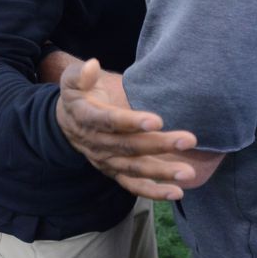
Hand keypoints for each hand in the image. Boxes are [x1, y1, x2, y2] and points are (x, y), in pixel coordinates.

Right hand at [56, 59, 197, 200]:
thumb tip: (92, 65)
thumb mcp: (72, 79)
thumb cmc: (79, 94)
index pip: (109, 121)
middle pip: (128, 146)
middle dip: (159, 144)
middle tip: (188, 140)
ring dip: (162, 172)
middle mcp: (96, 143)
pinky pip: (133, 185)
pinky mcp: (114, 171)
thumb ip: (81, 74)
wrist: (68, 121)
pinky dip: (154, 191)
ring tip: (188, 173)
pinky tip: (177, 192)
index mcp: (85, 117)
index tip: (157, 120)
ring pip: (134, 169)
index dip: (131, 122)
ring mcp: (106, 160)